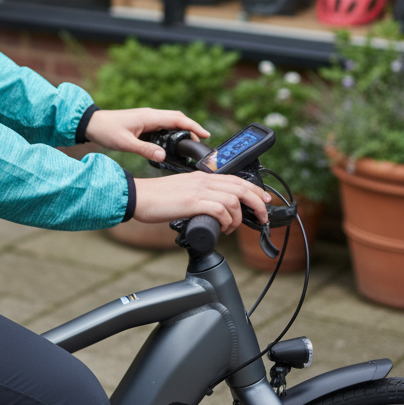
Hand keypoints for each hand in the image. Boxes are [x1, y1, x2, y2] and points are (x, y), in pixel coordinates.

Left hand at [85, 108, 210, 162]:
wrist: (91, 123)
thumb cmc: (106, 131)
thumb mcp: (125, 143)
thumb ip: (144, 150)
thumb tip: (163, 155)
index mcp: (149, 117)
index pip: (177, 119)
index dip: (193, 126)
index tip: (206, 134)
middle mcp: (150, 115)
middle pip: (177, 118)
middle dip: (191, 128)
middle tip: (200, 142)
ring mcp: (147, 118)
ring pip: (170, 122)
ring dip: (181, 130)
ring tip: (189, 144)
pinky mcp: (143, 123)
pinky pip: (162, 126)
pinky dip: (171, 133)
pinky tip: (171, 144)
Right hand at [132, 172, 270, 232]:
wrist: (139, 196)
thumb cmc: (157, 198)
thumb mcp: (183, 192)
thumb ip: (199, 196)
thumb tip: (213, 212)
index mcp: (201, 177)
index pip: (235, 178)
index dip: (254, 189)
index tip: (264, 199)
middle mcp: (203, 180)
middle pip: (240, 187)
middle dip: (257, 203)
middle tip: (263, 217)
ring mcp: (198, 190)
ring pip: (234, 199)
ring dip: (239, 217)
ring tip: (232, 227)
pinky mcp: (192, 202)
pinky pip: (220, 209)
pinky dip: (227, 220)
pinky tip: (223, 227)